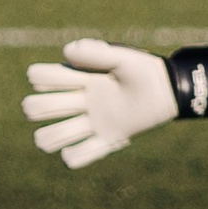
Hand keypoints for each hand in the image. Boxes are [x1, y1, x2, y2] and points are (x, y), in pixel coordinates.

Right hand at [22, 39, 178, 167]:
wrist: (169, 91)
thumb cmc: (145, 71)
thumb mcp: (123, 58)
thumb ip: (96, 53)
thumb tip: (66, 51)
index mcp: (80, 78)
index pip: (44, 78)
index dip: (42, 78)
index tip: (59, 78)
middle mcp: (80, 101)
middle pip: (41, 107)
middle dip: (38, 108)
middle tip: (53, 106)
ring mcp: (92, 122)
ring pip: (55, 135)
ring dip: (49, 138)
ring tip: (53, 138)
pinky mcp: (107, 139)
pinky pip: (82, 156)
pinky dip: (75, 157)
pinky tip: (73, 153)